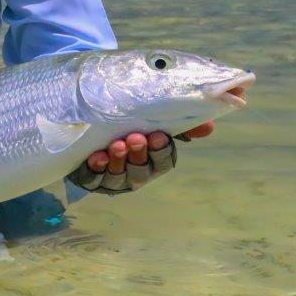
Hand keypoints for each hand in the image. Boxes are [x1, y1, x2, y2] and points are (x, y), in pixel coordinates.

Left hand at [70, 121, 214, 194]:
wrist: (85, 125)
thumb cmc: (126, 122)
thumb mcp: (150, 118)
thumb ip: (179, 122)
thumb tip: (209, 125)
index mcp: (153, 158)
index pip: (164, 159)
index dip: (161, 149)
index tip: (158, 135)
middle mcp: (136, 171)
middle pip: (142, 170)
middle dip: (139, 155)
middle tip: (135, 138)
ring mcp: (114, 177)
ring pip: (119, 176)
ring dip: (119, 161)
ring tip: (116, 145)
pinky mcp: (92, 177)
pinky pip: (95, 178)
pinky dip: (96, 168)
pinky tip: (97, 156)